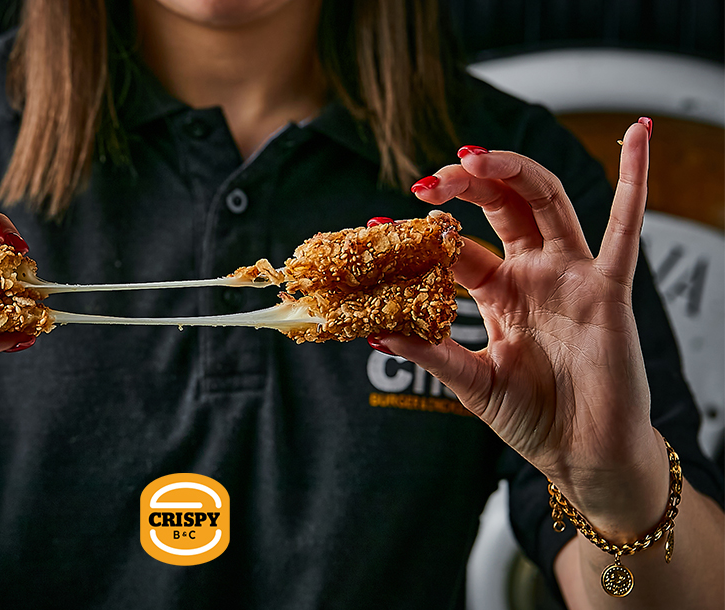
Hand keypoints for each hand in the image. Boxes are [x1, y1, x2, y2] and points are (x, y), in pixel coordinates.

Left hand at [382, 120, 668, 538]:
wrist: (583, 458)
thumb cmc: (535, 420)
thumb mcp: (470, 382)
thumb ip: (431, 352)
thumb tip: (376, 332)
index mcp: (500, 292)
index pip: (458, 247)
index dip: (422, 234)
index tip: (379, 224)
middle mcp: (535, 274)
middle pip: (500, 207)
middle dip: (465, 185)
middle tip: (428, 179)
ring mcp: (571, 276)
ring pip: (545, 202)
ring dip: (512, 171)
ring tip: (472, 157)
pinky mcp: (607, 289)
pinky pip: (626, 228)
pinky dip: (635, 179)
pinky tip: (636, 136)